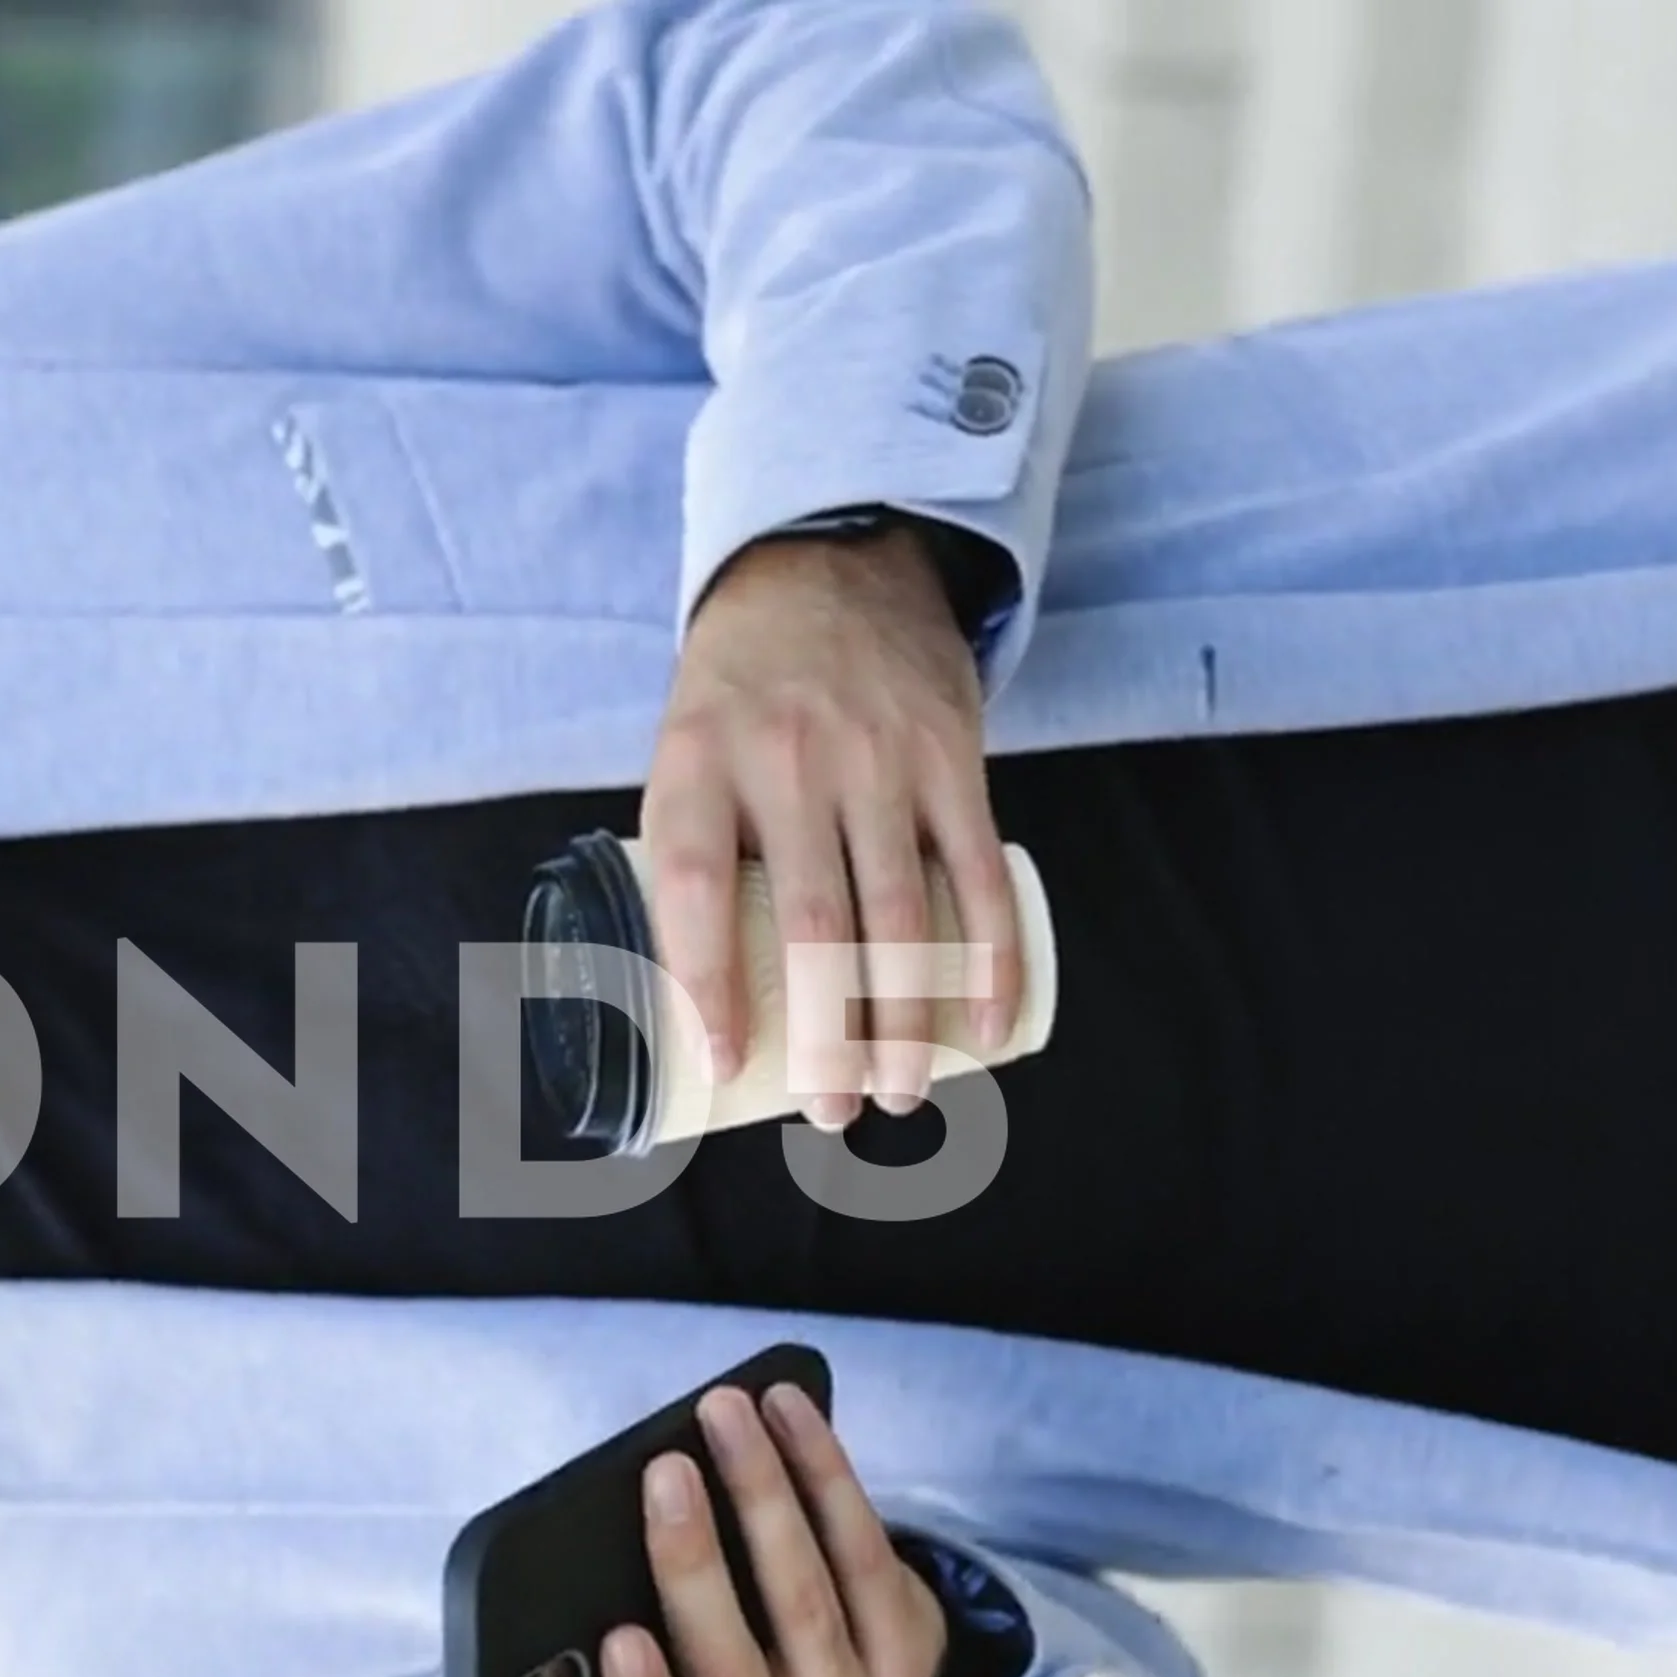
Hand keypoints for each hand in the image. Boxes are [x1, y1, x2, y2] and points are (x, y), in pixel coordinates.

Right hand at [602, 1382, 949, 1676]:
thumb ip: (636, 1649)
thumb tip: (616, 1536)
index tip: (621, 1638)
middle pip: (733, 1665)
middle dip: (694, 1558)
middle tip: (666, 1472)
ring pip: (804, 1596)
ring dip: (762, 1490)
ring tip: (727, 1414)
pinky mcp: (908, 1662)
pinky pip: (865, 1555)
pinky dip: (824, 1473)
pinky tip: (790, 1415)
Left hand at [644, 524, 1020, 1124]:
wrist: (831, 563)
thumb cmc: (743, 690)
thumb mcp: (687, 745)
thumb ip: (697, 849)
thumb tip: (697, 995)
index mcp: (699, 761)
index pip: (696, 889)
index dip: (709, 986)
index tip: (728, 1065)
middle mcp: (788, 760)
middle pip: (811, 925)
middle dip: (826, 1037)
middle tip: (832, 1113)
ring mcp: (878, 758)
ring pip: (899, 916)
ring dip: (905, 1022)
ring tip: (899, 1094)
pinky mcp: (952, 757)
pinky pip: (979, 873)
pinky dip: (989, 959)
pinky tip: (989, 1026)